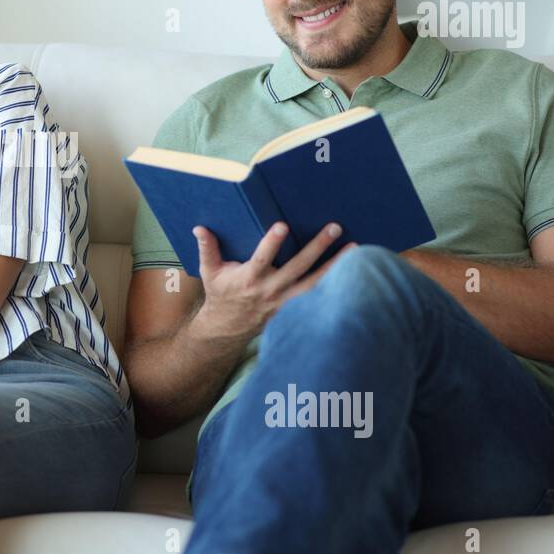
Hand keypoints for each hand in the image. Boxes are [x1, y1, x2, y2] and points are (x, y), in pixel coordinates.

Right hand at [192, 220, 356, 341]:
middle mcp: (270, 290)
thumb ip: (207, 248)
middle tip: (333, 228)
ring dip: (335, 265)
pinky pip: (318, 295)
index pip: (262, 258)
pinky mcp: (294, 308)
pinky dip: (335, 283)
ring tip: (354, 247)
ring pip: (315, 282)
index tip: (283, 225)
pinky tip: (352, 270)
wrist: (228, 328)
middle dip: (317, 247)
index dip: (271, 242)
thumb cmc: (220, 294)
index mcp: (248, 278)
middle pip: (298, 267)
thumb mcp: (209, 272)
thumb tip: (199, 226)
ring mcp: (285, 301)